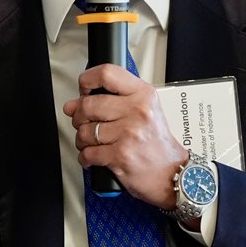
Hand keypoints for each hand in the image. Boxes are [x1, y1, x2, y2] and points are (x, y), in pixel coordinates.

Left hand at [63, 64, 187, 209]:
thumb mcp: (144, 111)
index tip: (83, 90)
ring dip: (82, 140)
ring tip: (91, 142)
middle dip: (79, 117)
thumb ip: (111, 102)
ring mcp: (128, 133)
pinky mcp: (120, 155)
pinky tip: (93, 157)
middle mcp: (137, 111)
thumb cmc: (157, 143)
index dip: (87, 80)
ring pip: (85, 131)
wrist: (172, 173)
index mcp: (143, 94)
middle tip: (84, 123)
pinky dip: (85, 157)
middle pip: (88, 105)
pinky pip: (88, 153)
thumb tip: (72, 105)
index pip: (107, 73)